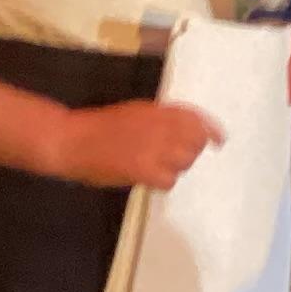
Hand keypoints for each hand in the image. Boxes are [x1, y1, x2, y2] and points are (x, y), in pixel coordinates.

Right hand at [67, 99, 222, 190]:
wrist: (70, 139)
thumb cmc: (98, 127)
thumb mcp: (134, 112)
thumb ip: (159, 119)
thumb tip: (184, 130)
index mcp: (155, 110)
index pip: (194, 117)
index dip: (211, 129)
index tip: (219, 141)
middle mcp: (158, 125)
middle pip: (194, 142)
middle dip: (190, 152)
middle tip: (174, 158)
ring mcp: (151, 147)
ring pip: (184, 162)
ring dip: (175, 168)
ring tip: (156, 167)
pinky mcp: (142, 168)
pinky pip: (169, 180)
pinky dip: (162, 182)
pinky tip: (148, 178)